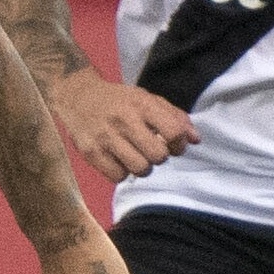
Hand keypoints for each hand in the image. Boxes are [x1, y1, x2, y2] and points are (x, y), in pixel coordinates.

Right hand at [49, 71, 197, 182]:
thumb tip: (196, 140)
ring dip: (142, 167)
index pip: (174, 132)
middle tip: (150, 150)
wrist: (77, 96)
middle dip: (159, 157)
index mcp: (142, 105)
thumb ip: (175, 117)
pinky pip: (118, 176)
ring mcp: (106, 138)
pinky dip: (122, 172)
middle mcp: (124, 120)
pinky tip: (118, 160)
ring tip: (135, 156)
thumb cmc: (119, 100)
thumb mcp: (147, 99)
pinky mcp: (91, 153)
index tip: (172, 144)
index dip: (179, 144)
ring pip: (140, 169)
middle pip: (158, 156)